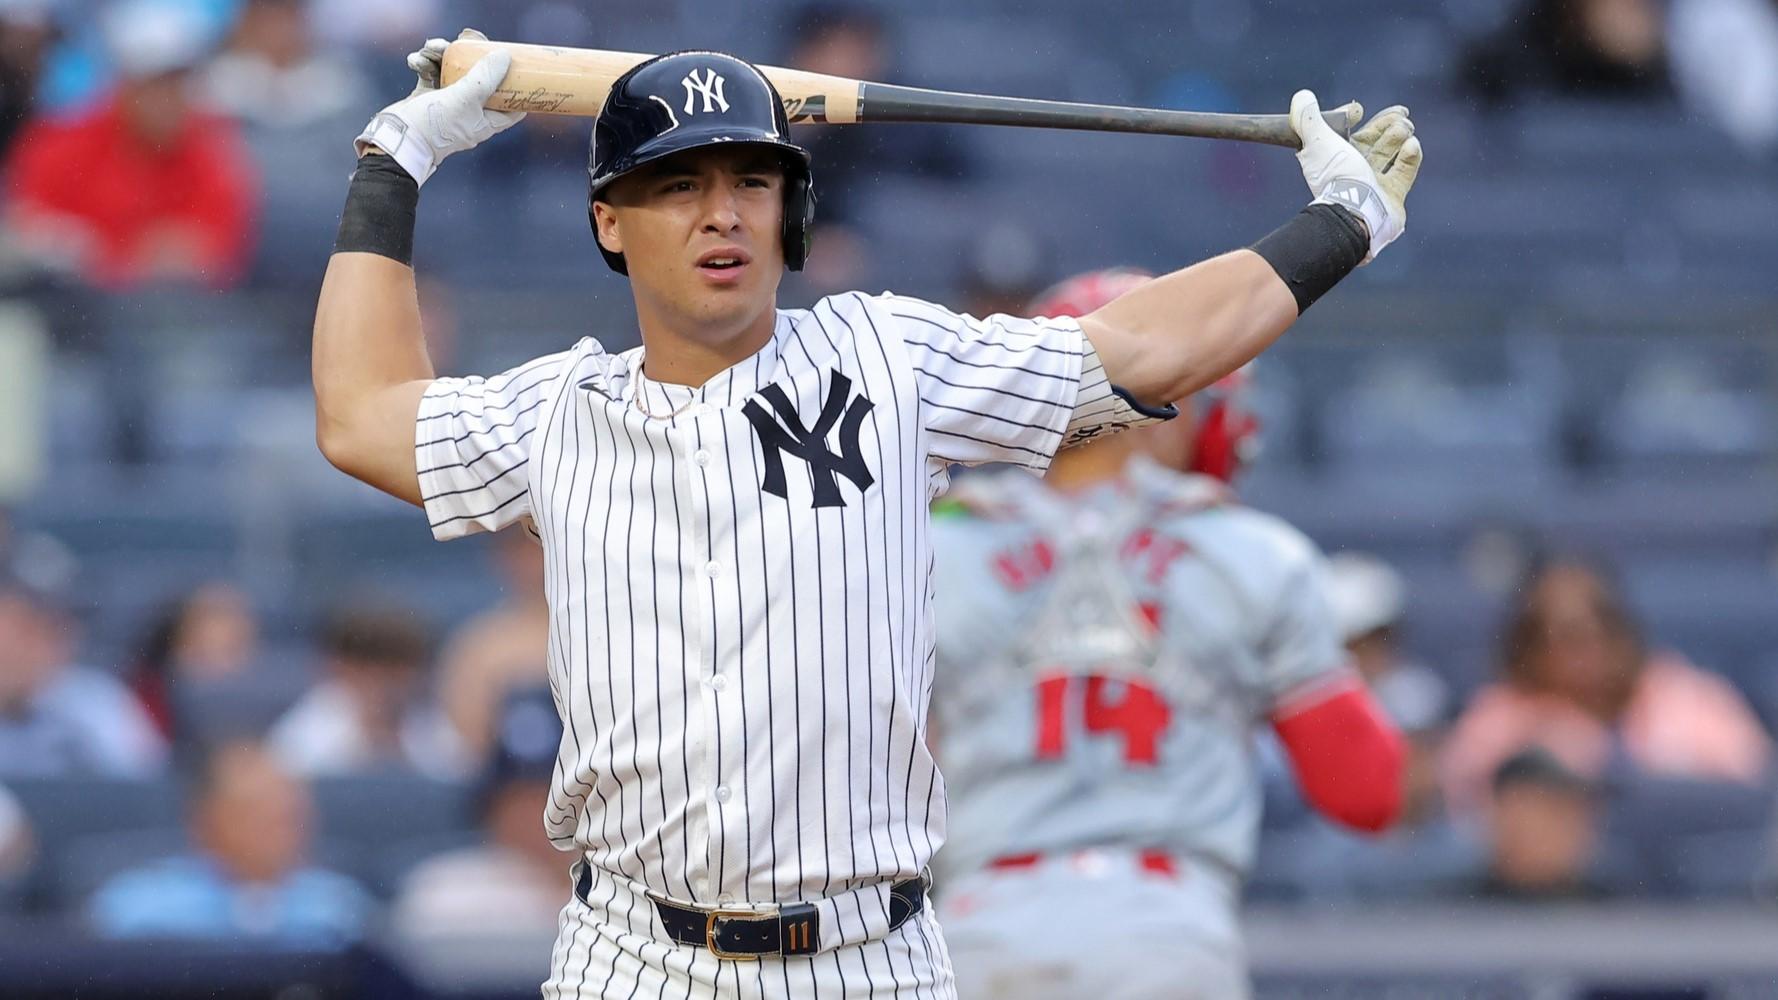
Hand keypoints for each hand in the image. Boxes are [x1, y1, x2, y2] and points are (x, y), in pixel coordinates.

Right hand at [354, 28, 525, 185]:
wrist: (396, 138)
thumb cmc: (435, 124)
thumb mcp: (466, 98)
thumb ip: (486, 77)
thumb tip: (505, 56)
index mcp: (486, 123)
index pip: (512, 109)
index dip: (518, 89)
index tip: (519, 70)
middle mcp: (470, 115)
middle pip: (481, 83)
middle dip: (474, 61)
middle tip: (472, 43)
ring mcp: (448, 107)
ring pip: (452, 75)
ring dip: (442, 57)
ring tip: (434, 46)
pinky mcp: (427, 99)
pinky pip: (431, 76)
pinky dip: (425, 65)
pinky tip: (417, 60)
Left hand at [1290, 90, 1422, 262]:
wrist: (1355, 212)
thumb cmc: (1335, 176)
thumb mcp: (1317, 141)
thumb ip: (1307, 119)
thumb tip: (1302, 97)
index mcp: (1333, 159)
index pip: (1346, 133)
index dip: (1351, 118)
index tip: (1357, 109)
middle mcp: (1353, 171)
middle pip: (1373, 141)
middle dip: (1386, 124)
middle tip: (1399, 114)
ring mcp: (1374, 184)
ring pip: (1390, 153)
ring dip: (1399, 136)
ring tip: (1404, 129)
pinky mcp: (1393, 194)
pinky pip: (1405, 170)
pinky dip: (1410, 155)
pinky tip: (1412, 144)